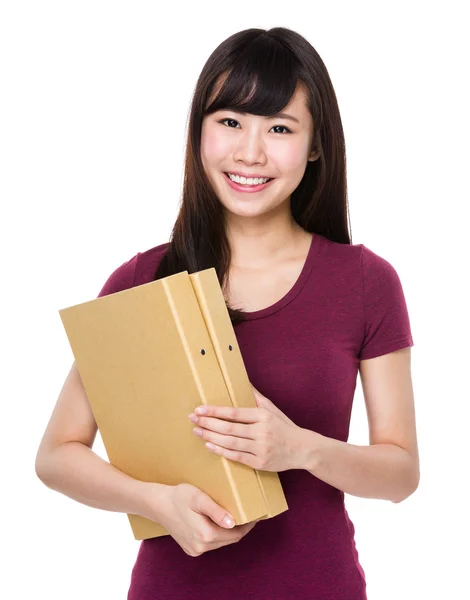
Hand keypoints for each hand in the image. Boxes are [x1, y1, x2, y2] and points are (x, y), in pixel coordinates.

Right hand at [156, 483, 259, 556]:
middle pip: (229, 539)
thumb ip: (216, 510)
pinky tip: (218, 522)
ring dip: (229, 532)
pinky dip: (218, 534)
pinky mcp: (191, 549)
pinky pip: (210, 544)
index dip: (248, 525)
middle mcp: (201, 546)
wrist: (158, 504)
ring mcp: (195, 549)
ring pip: (221, 542)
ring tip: (235, 516)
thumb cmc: (179, 496)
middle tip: (248, 514)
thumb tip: (232, 523)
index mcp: (205, 534)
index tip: (256, 515)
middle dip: (240, 528)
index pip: (235, 534)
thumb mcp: (198, 497)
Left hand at [188, 384, 304, 471]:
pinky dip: (221, 451)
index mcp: (263, 416)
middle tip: (192, 419)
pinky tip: (210, 446)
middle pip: (229, 428)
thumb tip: (242, 381)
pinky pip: (236, 457)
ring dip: (211, 437)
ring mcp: (261, 449)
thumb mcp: (272, 409)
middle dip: (208, 423)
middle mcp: (262, 432)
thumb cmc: (284, 427)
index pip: (234, 413)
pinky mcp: (260, 463)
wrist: (303, 449)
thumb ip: (255, 396)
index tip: (199, 409)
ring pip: (230, 443)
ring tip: (197, 432)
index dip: (215, 411)